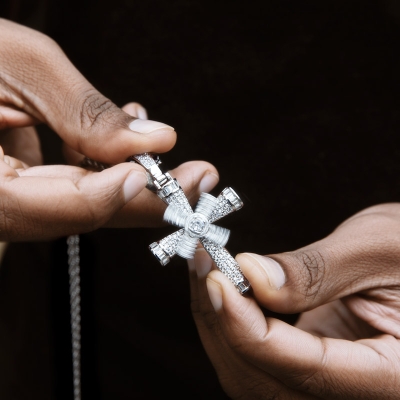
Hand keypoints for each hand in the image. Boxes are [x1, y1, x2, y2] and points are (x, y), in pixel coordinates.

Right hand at [0, 19, 218, 239]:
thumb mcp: (18, 65)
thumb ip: (85, 112)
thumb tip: (155, 140)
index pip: (57, 208)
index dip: (114, 193)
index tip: (158, 169)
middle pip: (81, 213)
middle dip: (147, 196)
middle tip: (200, 177)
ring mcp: (7, 199)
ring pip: (80, 202)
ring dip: (128, 175)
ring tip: (156, 139)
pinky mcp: (18, 185)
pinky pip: (67, 186)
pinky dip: (100, 165)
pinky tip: (118, 138)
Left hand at [189, 203, 399, 398]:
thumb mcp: (375, 249)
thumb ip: (314, 272)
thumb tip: (251, 275)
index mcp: (393, 379)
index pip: (308, 371)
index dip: (251, 329)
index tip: (218, 283)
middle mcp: (357, 393)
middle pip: (267, 383)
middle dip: (224, 326)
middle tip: (206, 270)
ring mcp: (329, 381)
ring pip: (254, 375)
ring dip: (221, 324)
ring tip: (208, 272)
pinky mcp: (310, 359)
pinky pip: (259, 355)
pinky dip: (234, 322)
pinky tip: (225, 288)